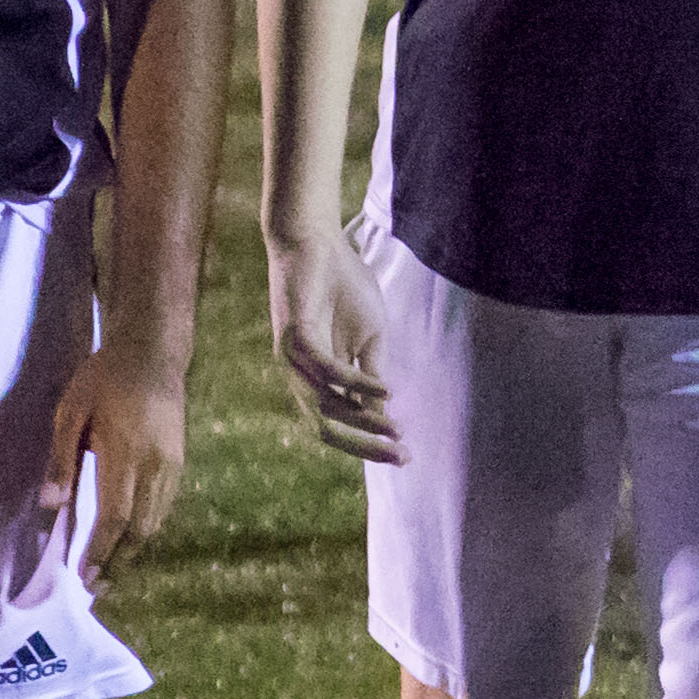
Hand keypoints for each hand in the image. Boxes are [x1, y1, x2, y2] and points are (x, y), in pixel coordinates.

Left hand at [38, 336, 188, 589]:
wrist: (154, 349)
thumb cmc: (104, 377)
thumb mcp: (71, 410)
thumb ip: (61, 458)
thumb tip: (50, 505)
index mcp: (125, 453)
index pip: (115, 517)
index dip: (100, 552)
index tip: (84, 578)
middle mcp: (154, 464)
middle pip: (141, 528)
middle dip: (119, 562)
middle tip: (97, 588)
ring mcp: (172, 462)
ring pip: (157, 519)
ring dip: (135, 549)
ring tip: (112, 571)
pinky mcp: (179, 457)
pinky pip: (166, 504)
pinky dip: (149, 527)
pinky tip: (133, 536)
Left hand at [265, 224, 398, 464]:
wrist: (318, 242)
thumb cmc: (344, 287)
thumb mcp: (370, 336)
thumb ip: (372, 374)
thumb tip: (384, 415)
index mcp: (314, 381)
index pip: (339, 426)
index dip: (370, 444)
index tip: (406, 456)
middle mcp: (298, 378)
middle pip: (327, 428)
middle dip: (364, 446)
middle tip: (400, 456)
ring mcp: (293, 359)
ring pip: (325, 406)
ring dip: (363, 420)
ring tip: (395, 429)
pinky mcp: (294, 336)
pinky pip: (326, 370)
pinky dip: (356, 382)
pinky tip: (385, 386)